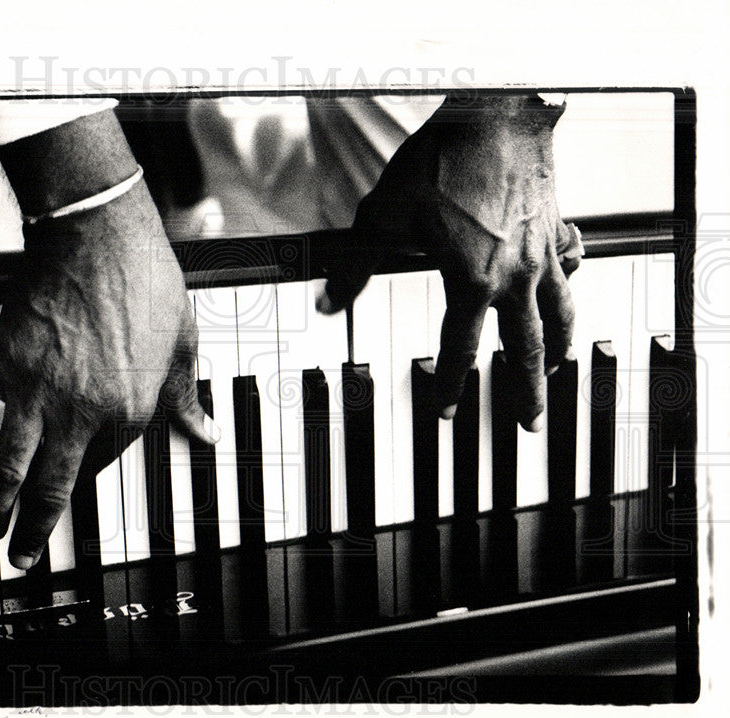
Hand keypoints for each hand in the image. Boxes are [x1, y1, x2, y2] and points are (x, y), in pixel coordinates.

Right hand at [0, 181, 215, 568]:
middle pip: (50, 489)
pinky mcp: (1, 363)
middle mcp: (80, 413)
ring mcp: (36, 391)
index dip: (89, 482)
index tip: (74, 498)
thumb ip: (188, 398)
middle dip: (32, 532)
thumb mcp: (183, 346)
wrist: (100, 235)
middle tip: (20, 557)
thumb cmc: (147, 283)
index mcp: (128, 412)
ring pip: (7, 466)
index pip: (105, 466)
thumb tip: (208, 433)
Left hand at [318, 94, 583, 430]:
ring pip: (560, 316)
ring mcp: (543, 254)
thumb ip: (355, 267)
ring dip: (558, 349)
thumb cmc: (440, 162)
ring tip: (556, 369)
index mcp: (472, 281)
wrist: (495, 113)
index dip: (452, 386)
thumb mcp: (383, 217)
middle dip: (527, 392)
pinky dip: (570, 284)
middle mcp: (515, 277)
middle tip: (528, 422)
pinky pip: (572, 266)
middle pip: (526, 350)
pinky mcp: (557, 228)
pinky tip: (565, 290)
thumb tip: (327, 303)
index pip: (460, 350)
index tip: (448, 411)